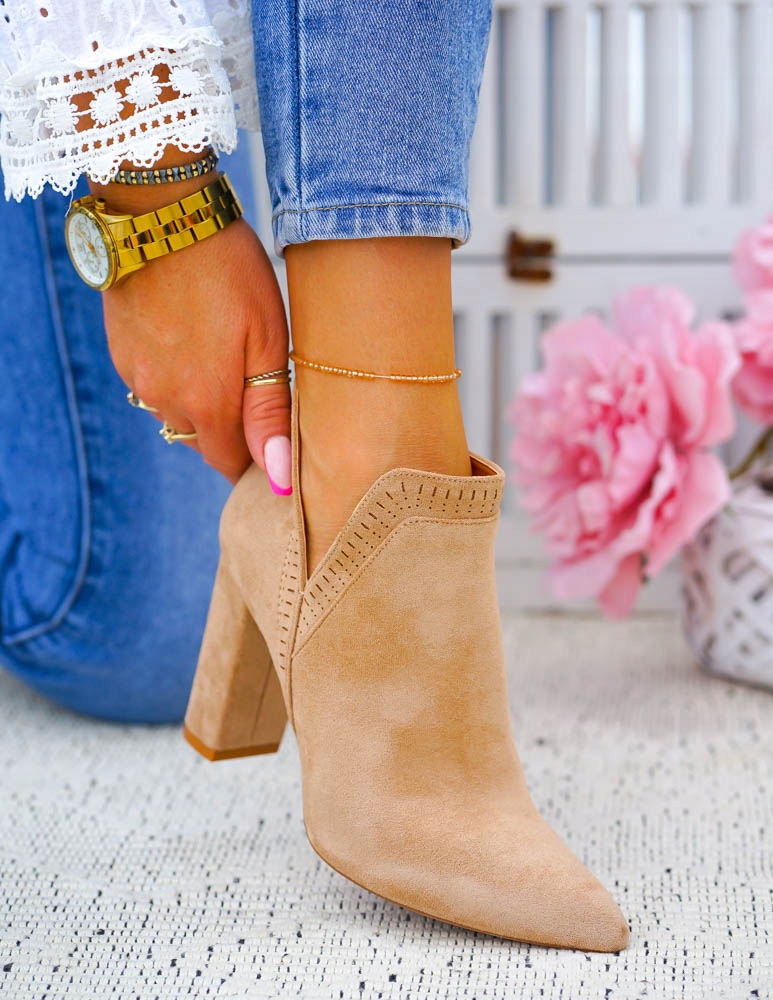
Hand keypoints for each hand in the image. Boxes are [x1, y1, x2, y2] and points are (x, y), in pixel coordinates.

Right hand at [101, 215, 291, 488]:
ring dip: (199, 402)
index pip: (229, 463)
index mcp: (206, 404)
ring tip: (223, 357)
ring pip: (174, 413)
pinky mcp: (120, 352)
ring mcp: (137, 377)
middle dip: (228, 429)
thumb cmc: (230, 272)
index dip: (252, 460)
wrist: (161, 213)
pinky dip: (173, 376)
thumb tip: (281, 480)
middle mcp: (164, 400)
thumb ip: (270, 413)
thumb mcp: (267, 338)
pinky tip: (191, 340)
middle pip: (201, 441)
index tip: (272, 442)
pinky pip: (151, 384)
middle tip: (255, 388)